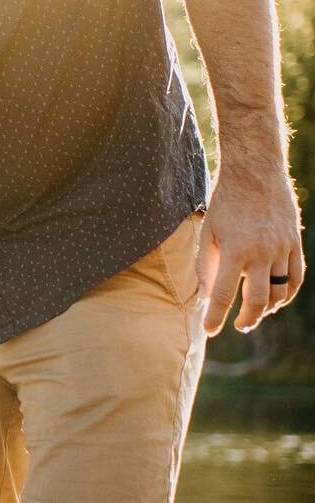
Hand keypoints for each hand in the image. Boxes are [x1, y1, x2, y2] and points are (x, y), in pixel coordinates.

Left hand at [199, 169, 304, 335]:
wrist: (256, 171)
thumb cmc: (226, 200)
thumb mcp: (208, 231)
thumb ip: (205, 265)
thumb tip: (206, 297)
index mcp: (234, 250)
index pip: (223, 295)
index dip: (216, 317)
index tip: (210, 331)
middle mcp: (260, 252)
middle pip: (258, 299)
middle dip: (248, 319)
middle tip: (239, 326)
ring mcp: (281, 248)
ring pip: (280, 291)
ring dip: (269, 308)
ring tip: (256, 312)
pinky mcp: (295, 242)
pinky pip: (296, 276)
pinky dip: (288, 293)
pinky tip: (277, 299)